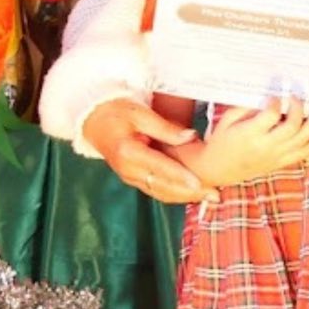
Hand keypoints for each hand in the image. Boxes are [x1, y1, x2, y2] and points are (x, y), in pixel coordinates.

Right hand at [79, 97, 205, 202]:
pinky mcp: (134, 179)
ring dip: (185, 196)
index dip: (181, 177)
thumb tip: (190, 136)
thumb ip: (165, 127)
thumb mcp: (139, 113)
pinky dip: (175, 193)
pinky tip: (193, 192)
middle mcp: (128, 170)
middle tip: (215, 194)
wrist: (93, 120)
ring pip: (161, 193)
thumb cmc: (115, 112)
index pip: (160, 168)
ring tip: (209, 196)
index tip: (201, 183)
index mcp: (128, 152)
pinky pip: (156, 190)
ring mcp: (130, 177)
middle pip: (163, 187)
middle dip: (190, 193)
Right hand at [190, 101, 308, 187]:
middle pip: (292, 127)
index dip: (277, 102)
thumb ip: (246, 107)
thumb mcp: (227, 120)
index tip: (277, 95)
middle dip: (300, 109)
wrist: (219, 169)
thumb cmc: (221, 141)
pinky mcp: (282, 163)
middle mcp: (266, 147)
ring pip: (303, 141)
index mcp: (249, 134)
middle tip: (300, 98)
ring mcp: (276, 157)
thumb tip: (268, 95)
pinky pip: (305, 154)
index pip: (272, 115)